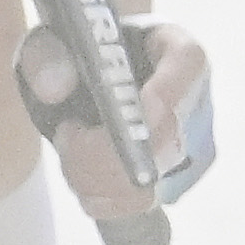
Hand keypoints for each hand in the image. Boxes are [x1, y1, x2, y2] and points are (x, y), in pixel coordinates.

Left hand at [21, 11, 220, 225]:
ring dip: (94, 175)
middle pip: (164, 135)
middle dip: (103, 149)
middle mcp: (195, 98)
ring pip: (150, 177)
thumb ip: (48, 53)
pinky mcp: (175, 180)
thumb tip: (53, 88)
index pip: (188, 61)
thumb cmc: (85, 54)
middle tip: (66, 134)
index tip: (134, 112)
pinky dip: (101, 197)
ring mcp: (191, 146)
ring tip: (70, 150)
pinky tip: (83, 177)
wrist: (100, 82)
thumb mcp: (58, 43)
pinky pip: (140, 202)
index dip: (166, 91)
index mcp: (175, 48)